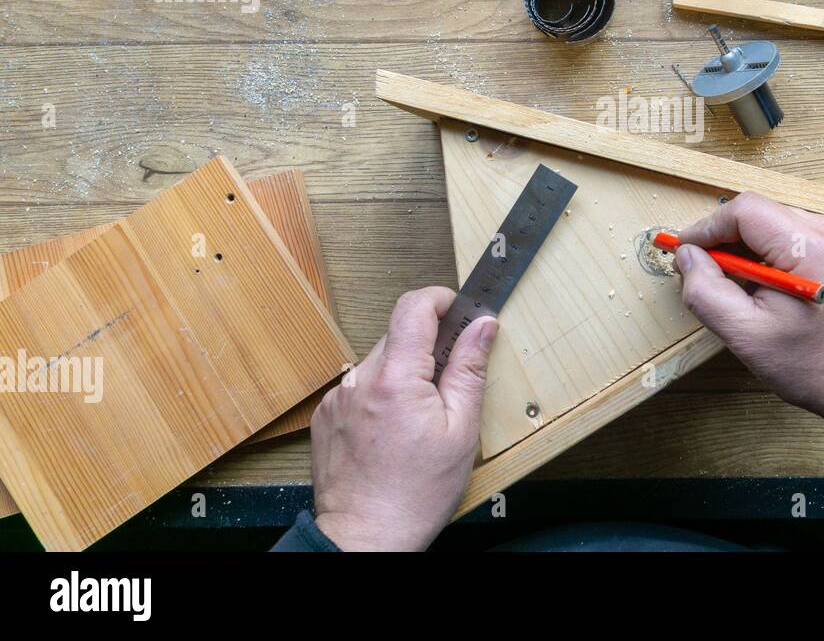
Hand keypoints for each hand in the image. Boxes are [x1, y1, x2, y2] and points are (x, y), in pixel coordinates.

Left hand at [310, 286, 497, 550]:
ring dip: (404, 374)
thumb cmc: (415, 494)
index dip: (441, 300)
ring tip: (421, 417)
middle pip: (398, 335)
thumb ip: (469, 370)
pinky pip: (361, 387)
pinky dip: (382, 395)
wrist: (365, 537)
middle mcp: (359, 380)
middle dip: (429, 347)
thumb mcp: (461, 431)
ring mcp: (338, 398)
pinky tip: (394, 430)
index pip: (414, 307)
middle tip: (452, 381)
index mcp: (396, 379)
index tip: (459, 309)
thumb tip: (482, 325)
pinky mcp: (327, 415)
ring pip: (380, 362)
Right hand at [675, 193, 823, 450]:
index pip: (744, 210)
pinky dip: (777, 254)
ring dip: (753, 248)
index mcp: (812, 246)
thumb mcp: (747, 336)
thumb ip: (706, 291)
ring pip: (780, 223)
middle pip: (762, 213)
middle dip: (729, 240)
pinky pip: (801, 234)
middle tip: (710, 275)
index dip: (707, 228)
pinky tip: (774, 288)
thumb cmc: (817, 368)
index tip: (684, 251)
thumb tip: (687, 255)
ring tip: (746, 289)